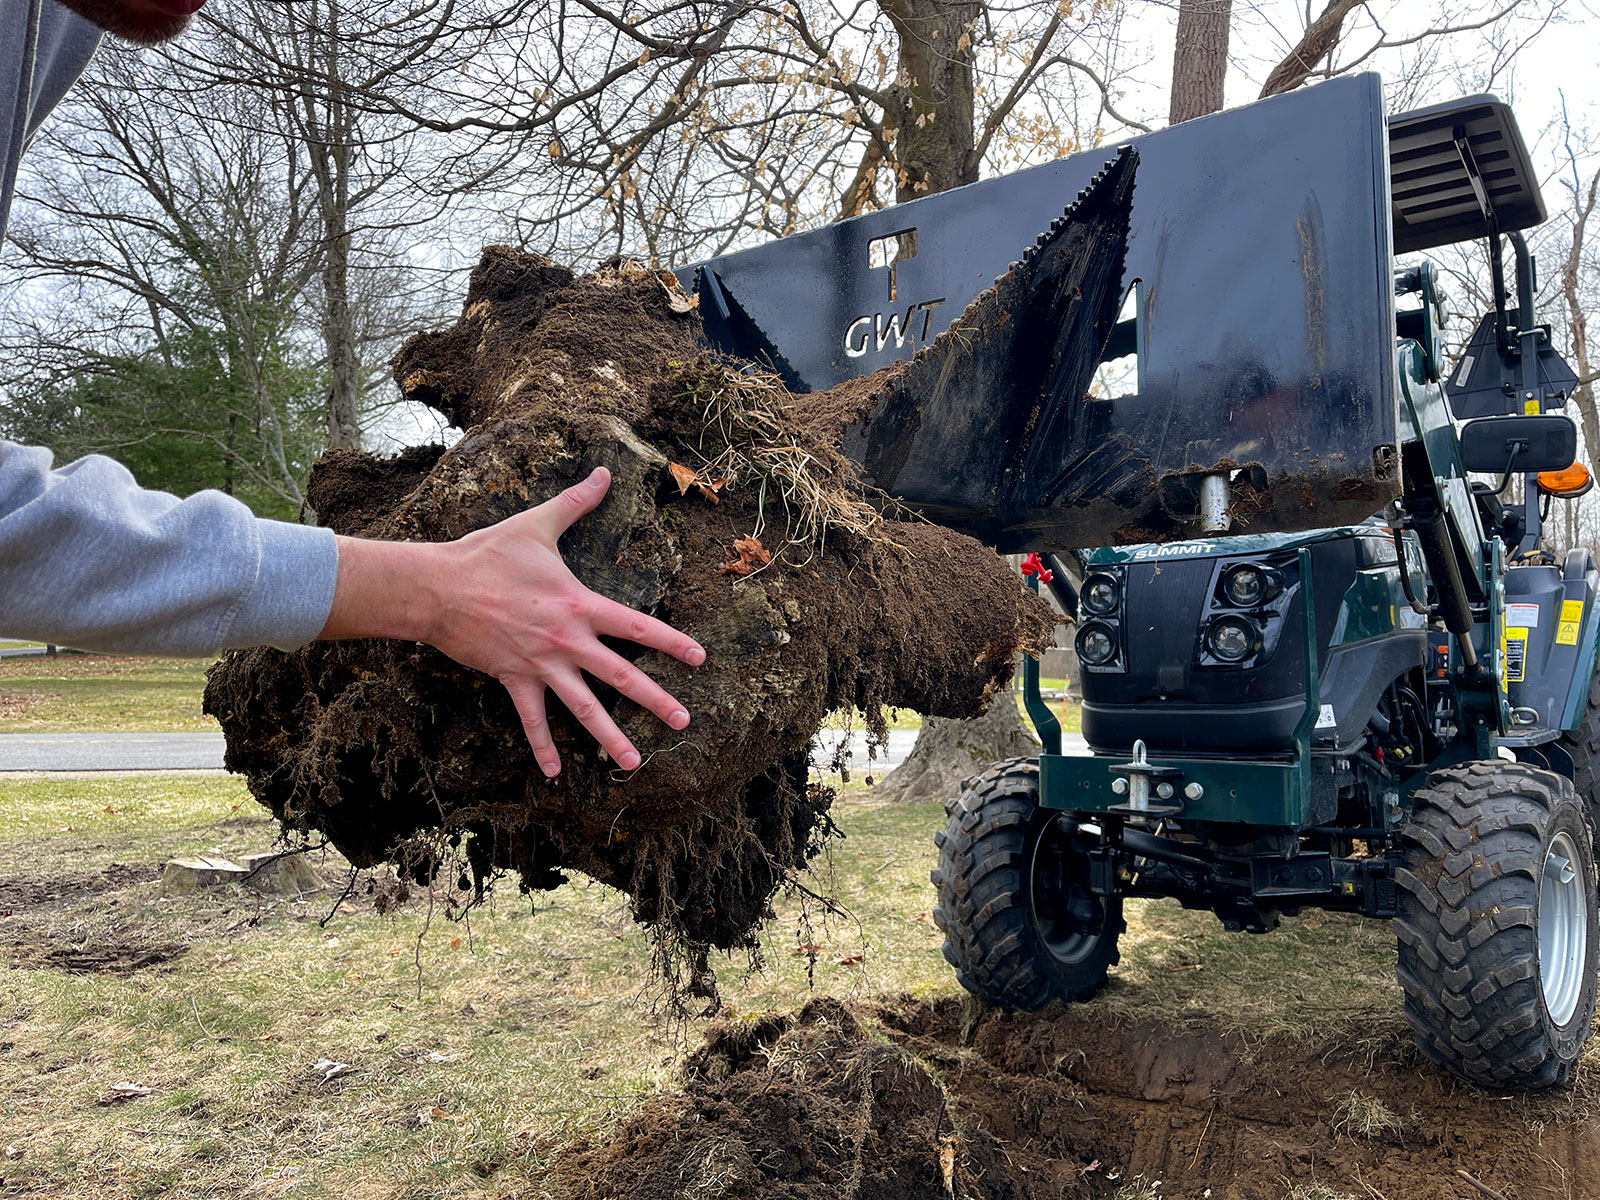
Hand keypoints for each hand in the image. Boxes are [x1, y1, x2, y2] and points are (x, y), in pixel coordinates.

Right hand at [320, 467, 704, 775]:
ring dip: (610, 737)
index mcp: (581, 604)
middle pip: (622, 676)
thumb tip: (605, 470)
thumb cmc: (489, 553)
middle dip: (656, 701)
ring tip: (634, 764)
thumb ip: (577, 502)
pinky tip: (554, 774)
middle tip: (685, 723)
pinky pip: (532, 720)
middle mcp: (568, 640)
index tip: (700, 660)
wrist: (438, 587)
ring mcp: (542, 664)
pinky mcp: (513, 679)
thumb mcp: (538, 523)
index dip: (673, 643)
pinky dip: (542, 747)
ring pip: (584, 708)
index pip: (638, 627)